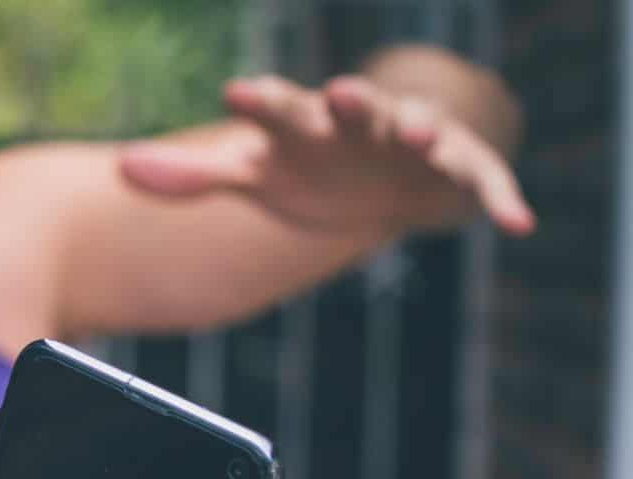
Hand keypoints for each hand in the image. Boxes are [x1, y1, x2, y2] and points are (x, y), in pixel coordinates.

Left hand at [118, 74, 534, 236]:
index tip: (237, 93)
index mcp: (305, 123)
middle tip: (338, 92)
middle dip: (349, 101)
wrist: (377, 173)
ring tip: (416, 132)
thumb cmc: (307, 167)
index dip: (260, 103)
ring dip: (419, 127)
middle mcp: (359, 122)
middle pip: (353, 107)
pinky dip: (500, 199)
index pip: (277, 108)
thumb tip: (121, 167)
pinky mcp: (455, 171)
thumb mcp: (254, 173)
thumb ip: (194, 174)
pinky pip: (482, 183)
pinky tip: (519, 224)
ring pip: (419, 127)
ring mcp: (411, 141)